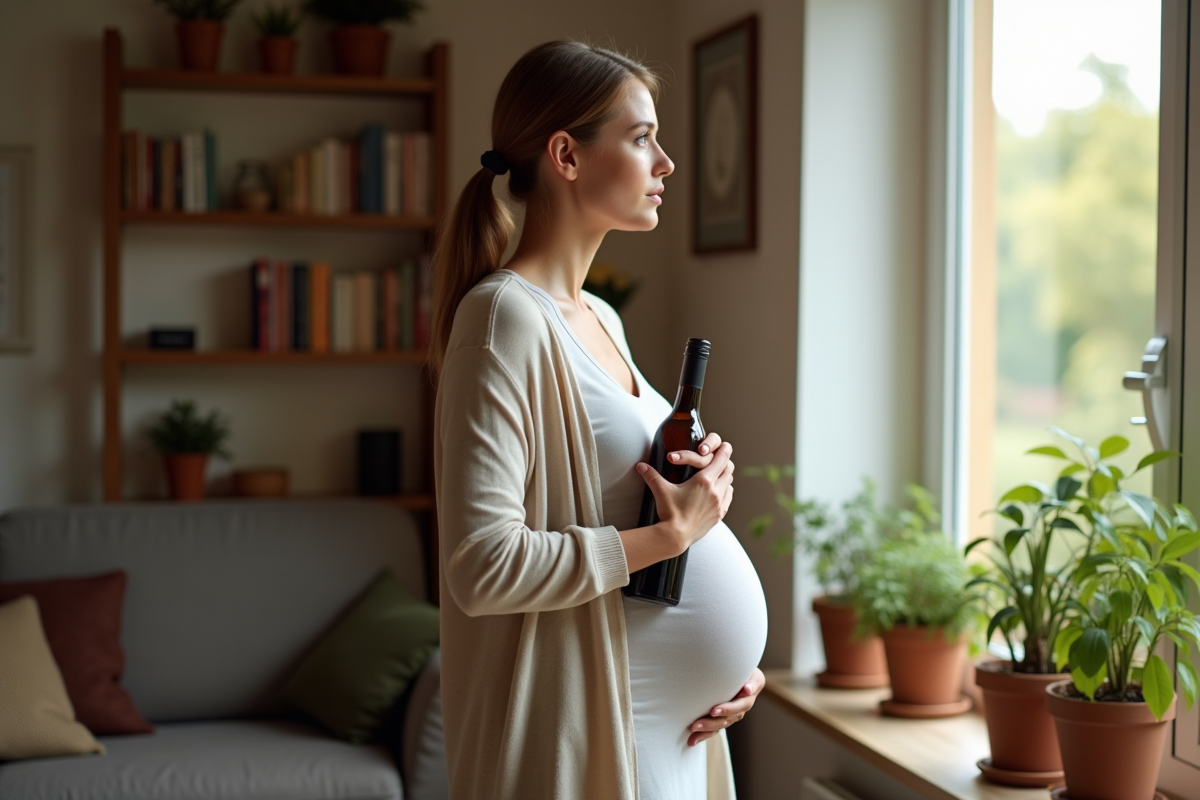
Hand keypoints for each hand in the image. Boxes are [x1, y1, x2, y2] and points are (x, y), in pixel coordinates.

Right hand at [635, 432, 734, 552]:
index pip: (721, 459)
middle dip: (724, 461)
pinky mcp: (719, 514)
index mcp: (703, 481)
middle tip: (719, 458)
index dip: (724, 451)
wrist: (675, 536)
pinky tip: (718, 490)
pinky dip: (726, 490)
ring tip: (717, 473)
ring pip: (730, 482)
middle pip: (728, 469)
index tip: (724, 446)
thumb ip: (652, 475)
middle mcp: (715, 491)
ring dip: (725, 476)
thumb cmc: (670, 513)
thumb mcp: (661, 490)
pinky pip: (728, 497)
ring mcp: (719, 503)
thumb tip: (641, 466)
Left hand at [687, 668, 764, 746]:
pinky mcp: (722, 718)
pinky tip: (692, 740)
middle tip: (696, 724)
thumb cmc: (742, 668)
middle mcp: (741, 708)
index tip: (713, 711)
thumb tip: (748, 690)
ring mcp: (731, 715)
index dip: (727, 709)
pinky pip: (714, 729)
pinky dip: (703, 735)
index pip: (739, 706)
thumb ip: (752, 681)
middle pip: (727, 719)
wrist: (738, 671)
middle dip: (711, 723)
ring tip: (692, 730)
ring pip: (719, 725)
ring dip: (705, 730)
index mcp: (748, 698)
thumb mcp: (750, 670)